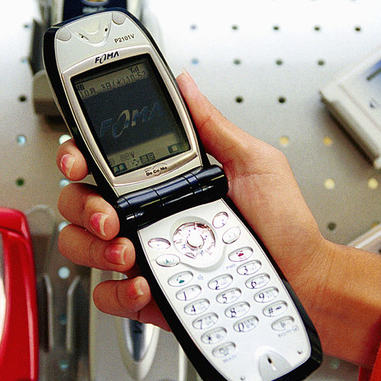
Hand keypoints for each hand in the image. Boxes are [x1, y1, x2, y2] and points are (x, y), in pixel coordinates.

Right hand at [56, 71, 380, 365]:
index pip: (102, 161)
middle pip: (78, 202)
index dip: (77, 156)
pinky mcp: (149, 294)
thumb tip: (186, 85)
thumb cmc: (283, 223)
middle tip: (110, 214)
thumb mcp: (253, 162)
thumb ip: (212, 126)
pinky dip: (117, 291)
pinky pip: (108, 294)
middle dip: (82, 206)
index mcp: (163, 180)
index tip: (78, 158)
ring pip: (82, 246)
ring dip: (95, 247)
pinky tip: (144, 281)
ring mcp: (145, 253)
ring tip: (129, 249)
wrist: (303, 277)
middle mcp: (146, 214)